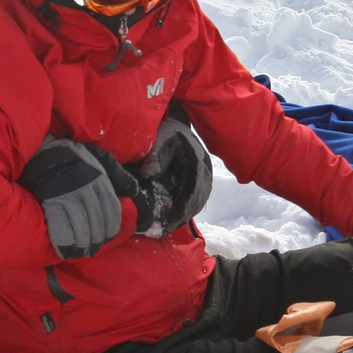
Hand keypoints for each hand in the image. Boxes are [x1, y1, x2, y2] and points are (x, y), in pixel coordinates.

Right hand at [19, 136, 136, 258]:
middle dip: (97, 239)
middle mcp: (87, 189)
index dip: (111, 228)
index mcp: (101, 180)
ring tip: (81, 252)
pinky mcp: (51, 201)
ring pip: (81, 227)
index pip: (112, 210)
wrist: (43, 150)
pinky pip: (61, 227)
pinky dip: (65, 243)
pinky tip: (67, 251)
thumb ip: (119, 176)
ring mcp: (69, 195)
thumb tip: (134, 190)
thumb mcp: (101, 160)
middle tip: (93, 249)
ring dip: (83, 244)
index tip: (108, 237)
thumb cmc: (74, 157)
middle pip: (97, 221)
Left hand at [128, 113, 212, 235]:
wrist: (176, 125)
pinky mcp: (201, 178)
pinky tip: (178, 216)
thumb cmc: (166, 132)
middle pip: (199, 197)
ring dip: (188, 213)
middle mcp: (205, 169)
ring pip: (200, 199)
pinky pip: (199, 196)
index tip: (173, 218)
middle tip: (169, 227)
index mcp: (197, 160)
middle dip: (185, 214)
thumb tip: (147, 175)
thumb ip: (153, 156)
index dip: (185, 205)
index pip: (194, 188)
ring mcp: (205, 174)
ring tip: (172, 225)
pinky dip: (190, 208)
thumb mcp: (158, 139)